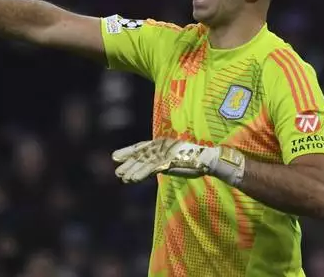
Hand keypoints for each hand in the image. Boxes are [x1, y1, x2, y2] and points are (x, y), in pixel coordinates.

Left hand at [111, 139, 244, 183]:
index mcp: (162, 144)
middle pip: (140, 154)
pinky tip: (132, 179)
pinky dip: (141, 173)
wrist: (208, 160)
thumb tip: (150, 169)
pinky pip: (151, 168)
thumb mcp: (173, 162)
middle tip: (117, 171)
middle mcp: (161, 146)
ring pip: (144, 162)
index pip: (141, 147)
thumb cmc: (193, 161)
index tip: (115, 156)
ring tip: (121, 177)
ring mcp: (164, 153)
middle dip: (128, 162)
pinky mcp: (167, 161)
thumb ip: (161, 164)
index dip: (128, 151)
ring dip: (132, 170)